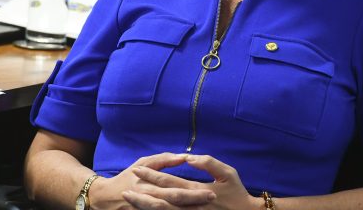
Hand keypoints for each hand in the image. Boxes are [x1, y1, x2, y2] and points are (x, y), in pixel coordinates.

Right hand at [90, 153, 215, 209]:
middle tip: (212, 199)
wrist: (105, 198)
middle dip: (194, 202)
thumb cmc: (127, 177)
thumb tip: (183, 157)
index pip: (175, 188)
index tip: (211, 191)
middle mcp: (149, 198)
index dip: (193, 191)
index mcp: (149, 184)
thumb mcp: (142, 163)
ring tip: (204, 209)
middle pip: (174, 202)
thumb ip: (163, 159)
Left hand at [126, 154, 258, 209]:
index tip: (137, 169)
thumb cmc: (237, 193)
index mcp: (197, 191)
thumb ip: (209, 163)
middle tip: (125, 188)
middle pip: (160, 200)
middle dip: (142, 193)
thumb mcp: (228, 173)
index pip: (169, 182)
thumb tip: (189, 157)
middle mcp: (190, 206)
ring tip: (130, 199)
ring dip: (145, 206)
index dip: (152, 176)